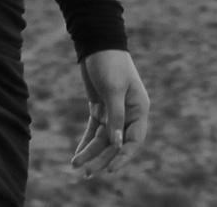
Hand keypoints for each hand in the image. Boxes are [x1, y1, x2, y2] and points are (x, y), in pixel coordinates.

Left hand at [71, 49, 149, 177]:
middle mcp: (129, 114)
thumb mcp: (113, 89)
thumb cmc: (109, 62)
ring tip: (76, 167)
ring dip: (91, 153)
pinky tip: (78, 155)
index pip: (133, 140)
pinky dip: (86, 142)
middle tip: (88, 174)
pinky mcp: (100, 108)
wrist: (96, 41)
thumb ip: (115, 116)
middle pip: (116, 144)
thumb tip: (117, 144)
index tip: (110, 169)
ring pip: (103, 139)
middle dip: (102, 159)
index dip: (123, 157)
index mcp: (139, 110)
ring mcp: (114, 112)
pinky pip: (94, 130)